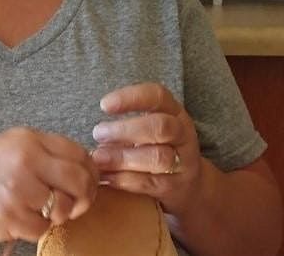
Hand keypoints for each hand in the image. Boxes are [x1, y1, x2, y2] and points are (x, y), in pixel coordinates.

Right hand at [0, 127, 98, 243]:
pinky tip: (18, 219)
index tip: (87, 184)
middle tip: (74, 206)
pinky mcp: (9, 216)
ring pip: (62, 208)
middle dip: (84, 197)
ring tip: (39, 211)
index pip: (79, 153)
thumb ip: (43, 154)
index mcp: (27, 139)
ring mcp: (17, 189)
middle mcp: (25, 160)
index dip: (90, 172)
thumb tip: (85, 171)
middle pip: (79, 180)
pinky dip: (35, 228)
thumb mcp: (8, 147)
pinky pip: (42, 228)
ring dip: (56, 215)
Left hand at [90, 83, 203, 214]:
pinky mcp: (175, 187)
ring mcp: (183, 162)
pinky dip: (124, 179)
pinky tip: (106, 177)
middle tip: (98, 133)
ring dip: (123, 157)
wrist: (187, 186)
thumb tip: (96, 133)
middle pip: (160, 127)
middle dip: (125, 130)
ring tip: (98, 158)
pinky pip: (150, 182)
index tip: (104, 105)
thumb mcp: (149, 129)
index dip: (131, 97)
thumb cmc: (156, 148)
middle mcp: (183, 134)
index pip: (158, 96)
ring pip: (157, 157)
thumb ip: (127, 126)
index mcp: (175, 113)